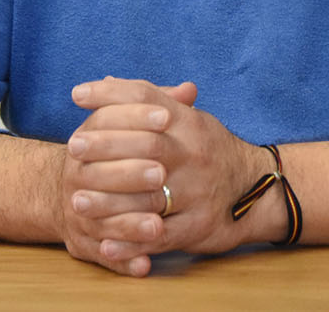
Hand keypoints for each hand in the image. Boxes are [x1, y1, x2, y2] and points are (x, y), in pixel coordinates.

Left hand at [62, 77, 273, 275]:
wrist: (256, 188)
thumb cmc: (209, 150)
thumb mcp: (187, 119)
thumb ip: (148, 101)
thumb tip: (104, 82)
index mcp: (189, 123)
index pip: (147, 98)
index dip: (112, 95)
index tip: (77, 94)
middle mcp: (195, 153)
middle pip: (147, 143)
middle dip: (106, 146)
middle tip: (72, 148)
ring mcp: (199, 191)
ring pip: (150, 194)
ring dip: (110, 201)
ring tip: (77, 201)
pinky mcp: (200, 225)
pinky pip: (161, 236)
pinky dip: (131, 243)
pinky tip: (105, 246)